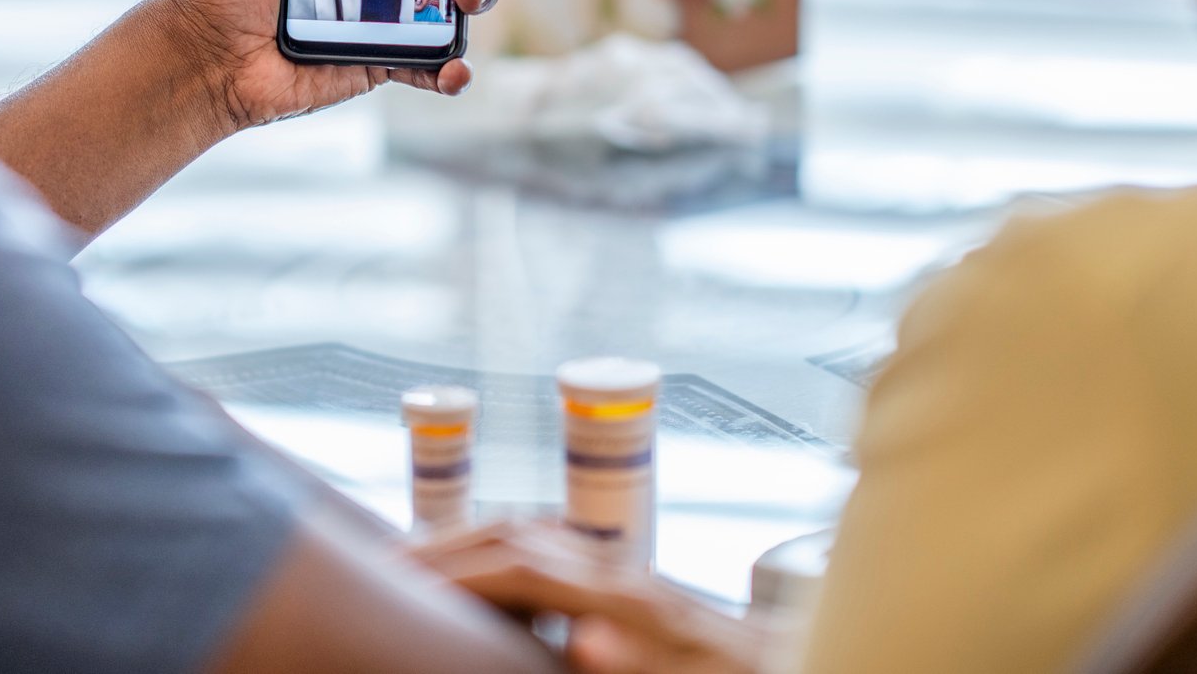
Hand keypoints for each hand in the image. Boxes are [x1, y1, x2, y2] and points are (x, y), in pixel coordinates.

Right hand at [413, 523, 769, 673]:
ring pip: (536, 535)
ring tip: (422, 563)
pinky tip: (498, 578)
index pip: (517, 566)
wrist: (814, 663)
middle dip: (447, 543)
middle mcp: (623, 571)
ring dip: (474, 540)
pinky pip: (558, 550)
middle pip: (516, 536)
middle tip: (382, 563)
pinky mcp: (641, 587)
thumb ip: (638, 660)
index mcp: (626, 596)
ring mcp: (631, 573)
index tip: (396, 581)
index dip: (452, 572)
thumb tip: (583, 637)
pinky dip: (510, 550)